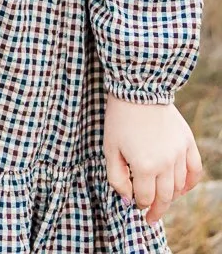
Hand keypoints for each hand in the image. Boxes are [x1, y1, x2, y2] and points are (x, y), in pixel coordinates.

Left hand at [104, 95, 202, 223]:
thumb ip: (116, 178)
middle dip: (156, 208)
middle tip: (150, 215)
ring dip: (170, 196)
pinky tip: (181, 188)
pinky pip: (195, 170)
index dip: (139, 204)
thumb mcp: (109, 148)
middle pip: (164, 197)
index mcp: (145, 166)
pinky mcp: (187, 142)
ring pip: (179, 186)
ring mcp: (179, 153)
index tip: (135, 203)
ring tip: (161, 198)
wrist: (138, 89)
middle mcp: (166, 164)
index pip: (145, 198)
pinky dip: (190, 183)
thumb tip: (127, 199)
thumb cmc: (120, 118)